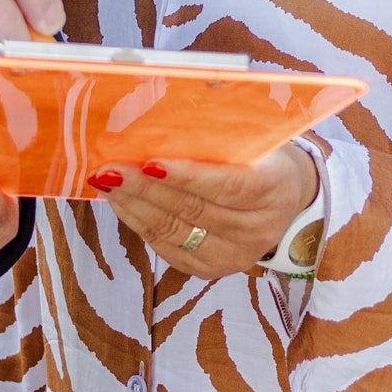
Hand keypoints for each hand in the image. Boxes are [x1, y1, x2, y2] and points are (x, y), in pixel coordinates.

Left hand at [93, 139, 319, 280]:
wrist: (285, 197)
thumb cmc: (261, 157)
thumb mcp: (253, 138)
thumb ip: (217, 134)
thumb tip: (159, 122)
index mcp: (275, 189)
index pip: (227, 186)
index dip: (186, 176)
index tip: (149, 162)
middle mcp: (257, 229)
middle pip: (192, 210)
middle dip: (145, 187)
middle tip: (110, 168)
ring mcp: (235, 255)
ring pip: (173, 231)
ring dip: (134, 205)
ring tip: (105, 181)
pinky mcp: (211, 269)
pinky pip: (166, 247)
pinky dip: (138, 223)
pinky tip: (121, 202)